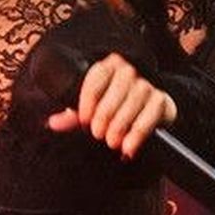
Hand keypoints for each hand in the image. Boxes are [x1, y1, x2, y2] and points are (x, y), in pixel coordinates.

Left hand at [46, 53, 176, 159]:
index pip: (97, 77)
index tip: (83, 120)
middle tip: (97, 134)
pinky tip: (128, 147)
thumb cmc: (110, 109)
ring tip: (111, 142)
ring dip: (121, 125)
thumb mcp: (89, 111)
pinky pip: (150, 114)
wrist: (142, 115)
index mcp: (107, 68)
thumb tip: (53, 122)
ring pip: (134, 101)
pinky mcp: (161, 100)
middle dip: (105, 116)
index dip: (88, 101)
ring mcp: (146, 85)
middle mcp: (128, 72)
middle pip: (117, 90)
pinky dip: (138, 133)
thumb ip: (71, 116)